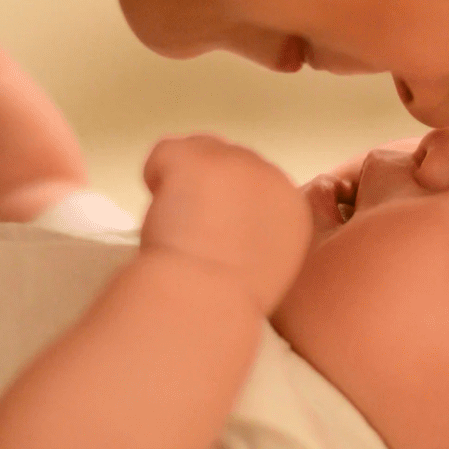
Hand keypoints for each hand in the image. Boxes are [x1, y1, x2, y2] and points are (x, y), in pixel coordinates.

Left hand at [140, 135, 310, 314]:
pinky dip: (156, 175)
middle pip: (230, 161)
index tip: (215, 235)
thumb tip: (232, 221)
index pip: (256, 183)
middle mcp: (271, 176)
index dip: (229, 204)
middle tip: (192, 230)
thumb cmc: (228, 299)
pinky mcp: (198, 157)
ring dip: (183, 180)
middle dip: (209, 188)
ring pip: (199, 150)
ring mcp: (234, 161)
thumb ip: (259, 235)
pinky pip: (166, 151)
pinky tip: (161, 210)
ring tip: (176, 222)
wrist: (204, 299)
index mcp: (292, 208)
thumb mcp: (266, 267)